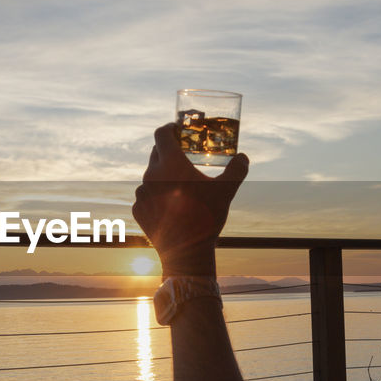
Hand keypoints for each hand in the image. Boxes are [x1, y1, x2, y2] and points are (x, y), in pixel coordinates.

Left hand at [132, 123, 248, 275]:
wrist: (186, 252)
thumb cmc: (206, 217)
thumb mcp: (226, 191)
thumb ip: (236, 170)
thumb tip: (243, 157)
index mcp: (171, 164)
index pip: (161, 134)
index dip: (169, 128)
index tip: (176, 129)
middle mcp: (151, 175)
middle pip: (156, 153)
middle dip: (168, 151)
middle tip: (182, 156)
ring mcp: (142, 193)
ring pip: (151, 176)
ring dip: (162, 176)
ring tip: (178, 185)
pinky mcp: (137, 210)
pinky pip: (146, 196)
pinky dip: (156, 196)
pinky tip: (170, 205)